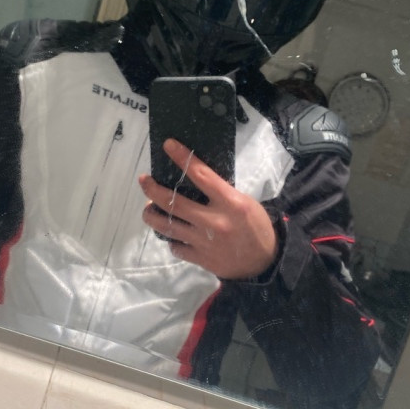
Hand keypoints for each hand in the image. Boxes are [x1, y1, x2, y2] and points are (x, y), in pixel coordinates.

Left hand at [139, 138, 277, 279]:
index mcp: (230, 202)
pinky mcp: (200, 259)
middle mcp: (215, 221)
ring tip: (147, 208)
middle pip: (174, 202)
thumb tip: (192, 180)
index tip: (168, 146)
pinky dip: (171, 238)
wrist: (265, 262)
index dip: (182, 158)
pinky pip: (176, 246)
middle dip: (153, 190)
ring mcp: (205, 242)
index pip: (201, 174)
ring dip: (152, 215)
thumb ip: (220, 193)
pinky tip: (171, 233)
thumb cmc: (255, 226)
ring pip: (167, 226)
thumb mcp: (244, 202)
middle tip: (144, 180)